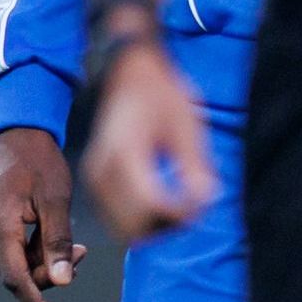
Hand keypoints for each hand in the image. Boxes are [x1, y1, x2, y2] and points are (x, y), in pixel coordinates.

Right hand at [0, 124, 83, 301]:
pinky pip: (17, 254)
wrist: (18, 137)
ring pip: (20, 267)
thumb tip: (63, 283)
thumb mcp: (56, 200)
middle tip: (82, 253)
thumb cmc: (39, 163)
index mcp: (0, 228)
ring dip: (48, 264)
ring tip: (77, 246)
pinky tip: (61, 241)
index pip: (15, 278)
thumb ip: (58, 242)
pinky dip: (39, 254)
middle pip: (19, 275)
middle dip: (52, 274)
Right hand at [82, 35, 216, 241]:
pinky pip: (117, 217)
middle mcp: (102, 168)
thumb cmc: (161, 94)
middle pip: (133, 225)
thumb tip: (207, 202)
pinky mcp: (95, 180)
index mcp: (125, 152)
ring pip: (123, 227)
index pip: (149, 204)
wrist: (130, 73)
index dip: (179, 215)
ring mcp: (95, 176)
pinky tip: (164, 201)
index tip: (202, 204)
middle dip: (168, 225)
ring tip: (181, 205)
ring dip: (155, 226)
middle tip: (194, 208)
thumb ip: (196, 167)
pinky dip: (142, 219)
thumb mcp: (188, 126)